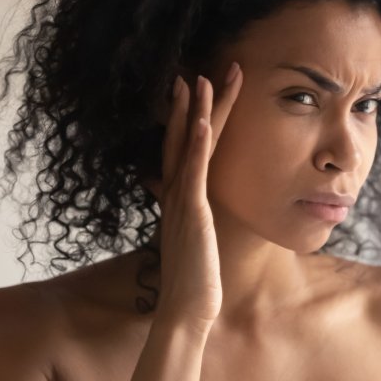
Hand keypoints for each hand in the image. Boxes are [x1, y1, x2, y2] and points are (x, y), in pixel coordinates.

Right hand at [154, 63, 241, 331]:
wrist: (185, 311)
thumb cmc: (194, 281)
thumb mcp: (193, 242)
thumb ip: (190, 220)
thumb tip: (191, 210)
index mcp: (179, 199)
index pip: (182, 149)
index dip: (188, 118)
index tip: (196, 90)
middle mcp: (176, 194)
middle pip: (183, 138)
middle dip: (192, 104)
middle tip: (198, 69)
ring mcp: (183, 201)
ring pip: (188, 147)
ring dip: (195, 112)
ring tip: (202, 78)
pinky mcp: (193, 213)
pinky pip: (195, 172)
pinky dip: (199, 144)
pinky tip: (204, 119)